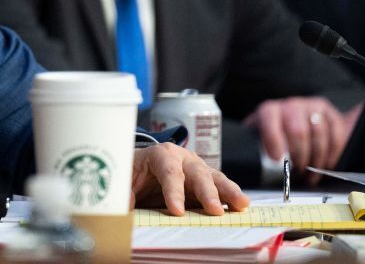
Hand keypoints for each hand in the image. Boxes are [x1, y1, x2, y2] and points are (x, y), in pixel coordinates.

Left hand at [130, 143, 248, 215]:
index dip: (173, 191)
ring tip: (241, 204)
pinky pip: (220, 189)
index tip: (176, 211)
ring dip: (228, 191)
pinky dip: (230, 197)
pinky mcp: (205, 182)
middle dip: (207, 192)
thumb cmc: (133, 172)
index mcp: (161, 154)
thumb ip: (124, 193)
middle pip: (197, 173)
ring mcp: (197, 169)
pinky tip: (241, 207)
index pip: (169, 171)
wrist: (140, 167)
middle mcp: (183, 158)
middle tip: (214, 210)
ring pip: (215, 178)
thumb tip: (126, 208)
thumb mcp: (123, 179)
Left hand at [243, 97, 361, 184]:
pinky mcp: (330, 113)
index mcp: (269, 111)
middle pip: (297, 129)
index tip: (277, 159)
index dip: (273, 138)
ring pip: (318, 132)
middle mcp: (291, 105)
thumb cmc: (275, 140)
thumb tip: (253, 171)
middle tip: (299, 174)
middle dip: (299, 156)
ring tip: (311, 176)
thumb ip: (258, 153)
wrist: (297, 126)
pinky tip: (327, 165)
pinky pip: (336, 134)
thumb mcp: (261, 143)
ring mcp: (312, 107)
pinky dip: (333, 154)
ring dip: (316, 159)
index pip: (269, 117)